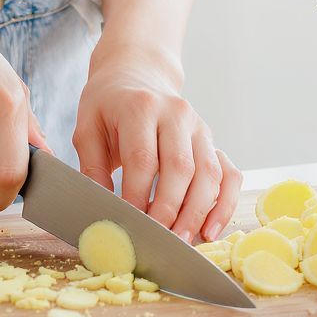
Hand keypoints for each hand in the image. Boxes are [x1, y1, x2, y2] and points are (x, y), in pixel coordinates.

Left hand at [72, 43, 240, 241]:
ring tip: (182, 242)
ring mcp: (199, 126)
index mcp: (140, 106)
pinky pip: (229, 173)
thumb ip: (91, 166)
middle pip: (181, 168)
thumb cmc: (108, 105)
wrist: (136, 74)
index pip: (143, 158)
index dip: (137, 195)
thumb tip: (101, 209)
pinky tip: (209, 229)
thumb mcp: (87, 126)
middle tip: (156, 240)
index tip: (128, 224)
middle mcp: (176, 113)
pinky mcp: (211, 140)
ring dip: (198, 213)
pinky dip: (224, 203)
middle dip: (169, 210)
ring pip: (209, 174)